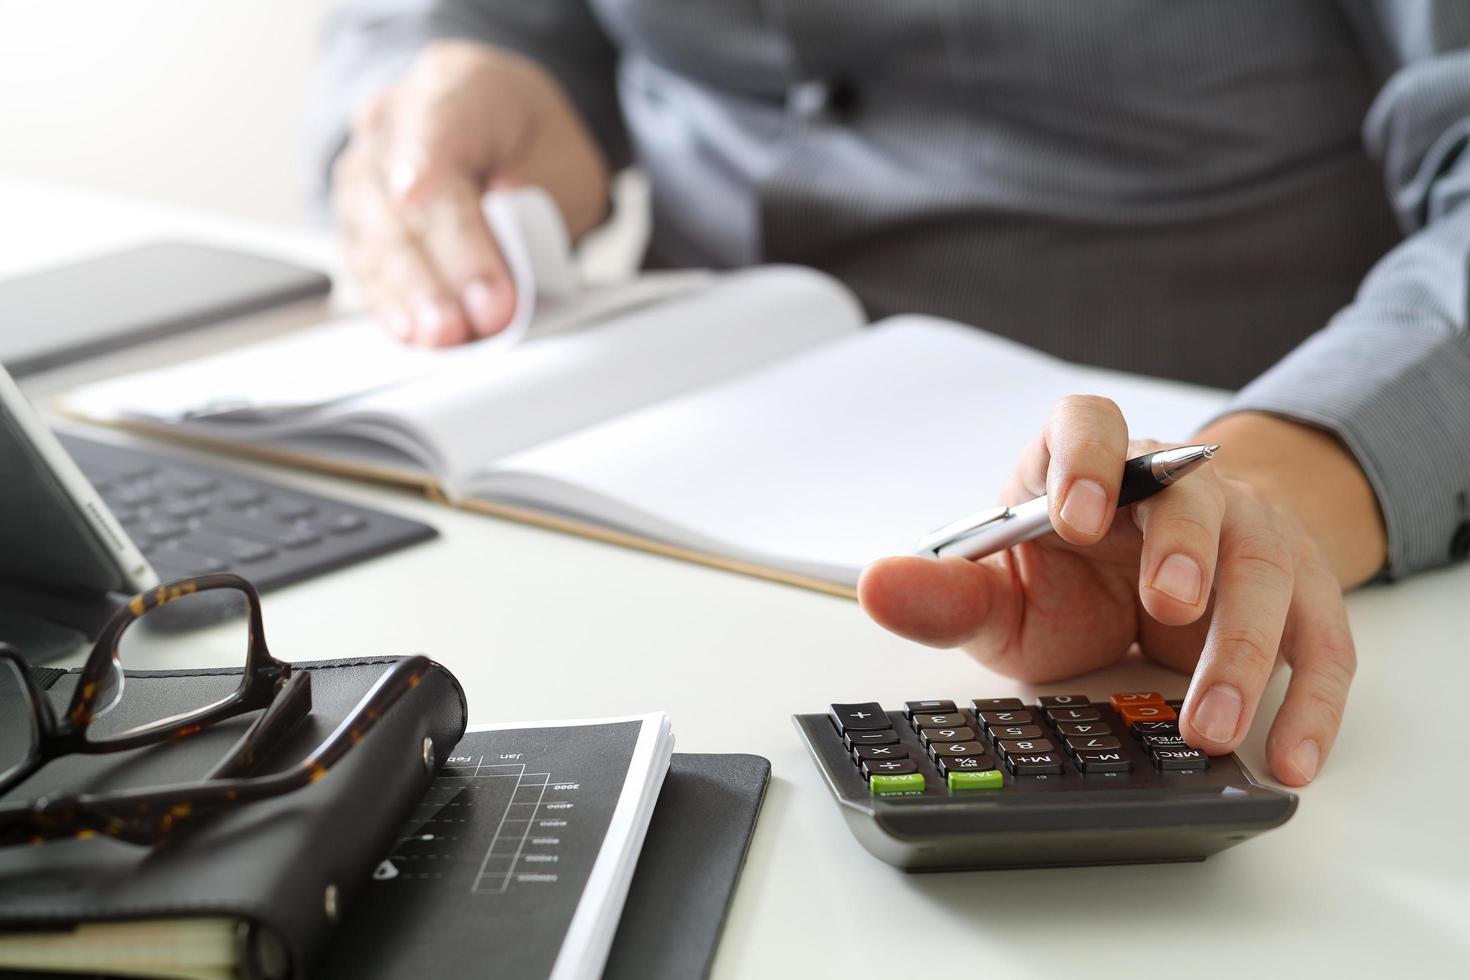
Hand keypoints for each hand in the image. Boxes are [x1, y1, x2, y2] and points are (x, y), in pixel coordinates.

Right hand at [332, 41, 610, 345]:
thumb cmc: (529, 138)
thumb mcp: (561, 157)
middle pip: (398, 206)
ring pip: (371, 235)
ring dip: (406, 297)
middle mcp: (391, 120)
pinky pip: (362, 258)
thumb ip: (536, 193)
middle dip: (433, 279)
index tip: (493, 293)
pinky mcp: (357, 212)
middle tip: (465, 329)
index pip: (436, 163)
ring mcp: (365, 165)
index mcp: (449, 86)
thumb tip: (506, 240)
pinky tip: (407, 330)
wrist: (501, 123)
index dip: (462, 239)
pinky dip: (388, 299)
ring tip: (438, 339)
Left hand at [859, 399, 1387, 785]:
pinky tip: (1289, 755)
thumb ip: (945, 593)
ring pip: (1264, 565)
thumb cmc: (1066, 583)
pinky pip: (1318, 640)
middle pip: (1193, 493)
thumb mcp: (998, 595)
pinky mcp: (1296, 596)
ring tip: (1212, 723)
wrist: (1149, 593)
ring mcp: (1245, 534)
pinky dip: (1308, 699)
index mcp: (1087, 464)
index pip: (1091, 425)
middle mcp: (1175, 486)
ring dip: (1244, 643)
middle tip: (1167, 606)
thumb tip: (877, 585)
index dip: (1088, 459)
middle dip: (1183, 548)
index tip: (1072, 516)